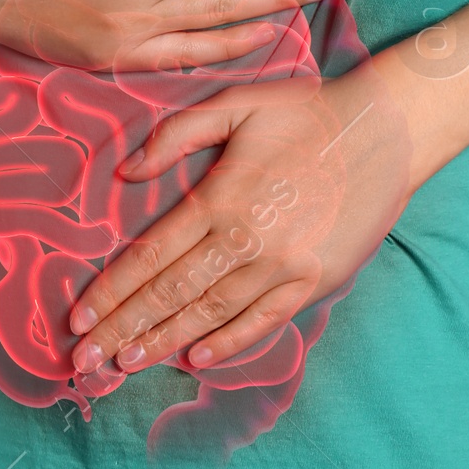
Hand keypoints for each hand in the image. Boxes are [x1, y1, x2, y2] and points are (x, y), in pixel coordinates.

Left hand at [66, 63, 413, 375]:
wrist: (388, 130)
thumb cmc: (308, 113)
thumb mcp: (235, 105)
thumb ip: (176, 135)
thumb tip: (126, 173)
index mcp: (220, 197)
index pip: (152, 256)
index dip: (112, 291)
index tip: (80, 317)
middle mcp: (246, 238)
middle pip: (171, 293)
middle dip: (124, 328)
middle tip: (87, 357)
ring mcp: (283, 265)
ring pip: (211, 314)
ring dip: (166, 341)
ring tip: (128, 362)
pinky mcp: (315, 279)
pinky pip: (264, 320)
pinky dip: (230, 342)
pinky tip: (198, 358)